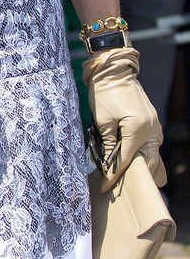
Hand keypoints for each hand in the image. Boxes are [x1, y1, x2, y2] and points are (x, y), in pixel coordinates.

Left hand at [82, 46, 163, 190]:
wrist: (114, 71)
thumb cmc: (105, 94)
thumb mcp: (102, 122)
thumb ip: (110, 144)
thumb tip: (109, 164)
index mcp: (138, 128)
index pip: (127, 160)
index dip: (115, 175)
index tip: (105, 187)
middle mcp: (152, 128)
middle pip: (148, 162)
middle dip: (134, 175)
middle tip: (117, 185)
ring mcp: (155, 125)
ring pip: (152, 153)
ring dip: (140, 165)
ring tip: (124, 175)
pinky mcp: (152, 121)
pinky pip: (151, 143)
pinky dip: (142, 153)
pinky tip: (131, 159)